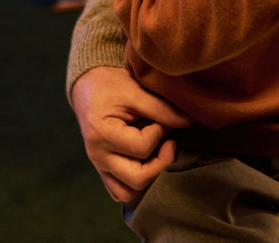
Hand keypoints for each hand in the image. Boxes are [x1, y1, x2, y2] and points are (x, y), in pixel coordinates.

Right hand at [70, 66, 191, 202]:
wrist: (88, 88)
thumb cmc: (111, 86)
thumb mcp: (136, 90)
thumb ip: (162, 109)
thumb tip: (190, 122)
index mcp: (102, 135)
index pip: (142, 148)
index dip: (160, 132)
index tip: (161, 118)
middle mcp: (98, 156)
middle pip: (138, 179)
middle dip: (161, 161)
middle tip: (168, 142)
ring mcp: (99, 166)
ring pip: (128, 193)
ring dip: (149, 177)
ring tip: (156, 153)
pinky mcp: (103, 171)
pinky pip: (120, 192)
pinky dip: (136, 184)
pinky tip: (145, 163)